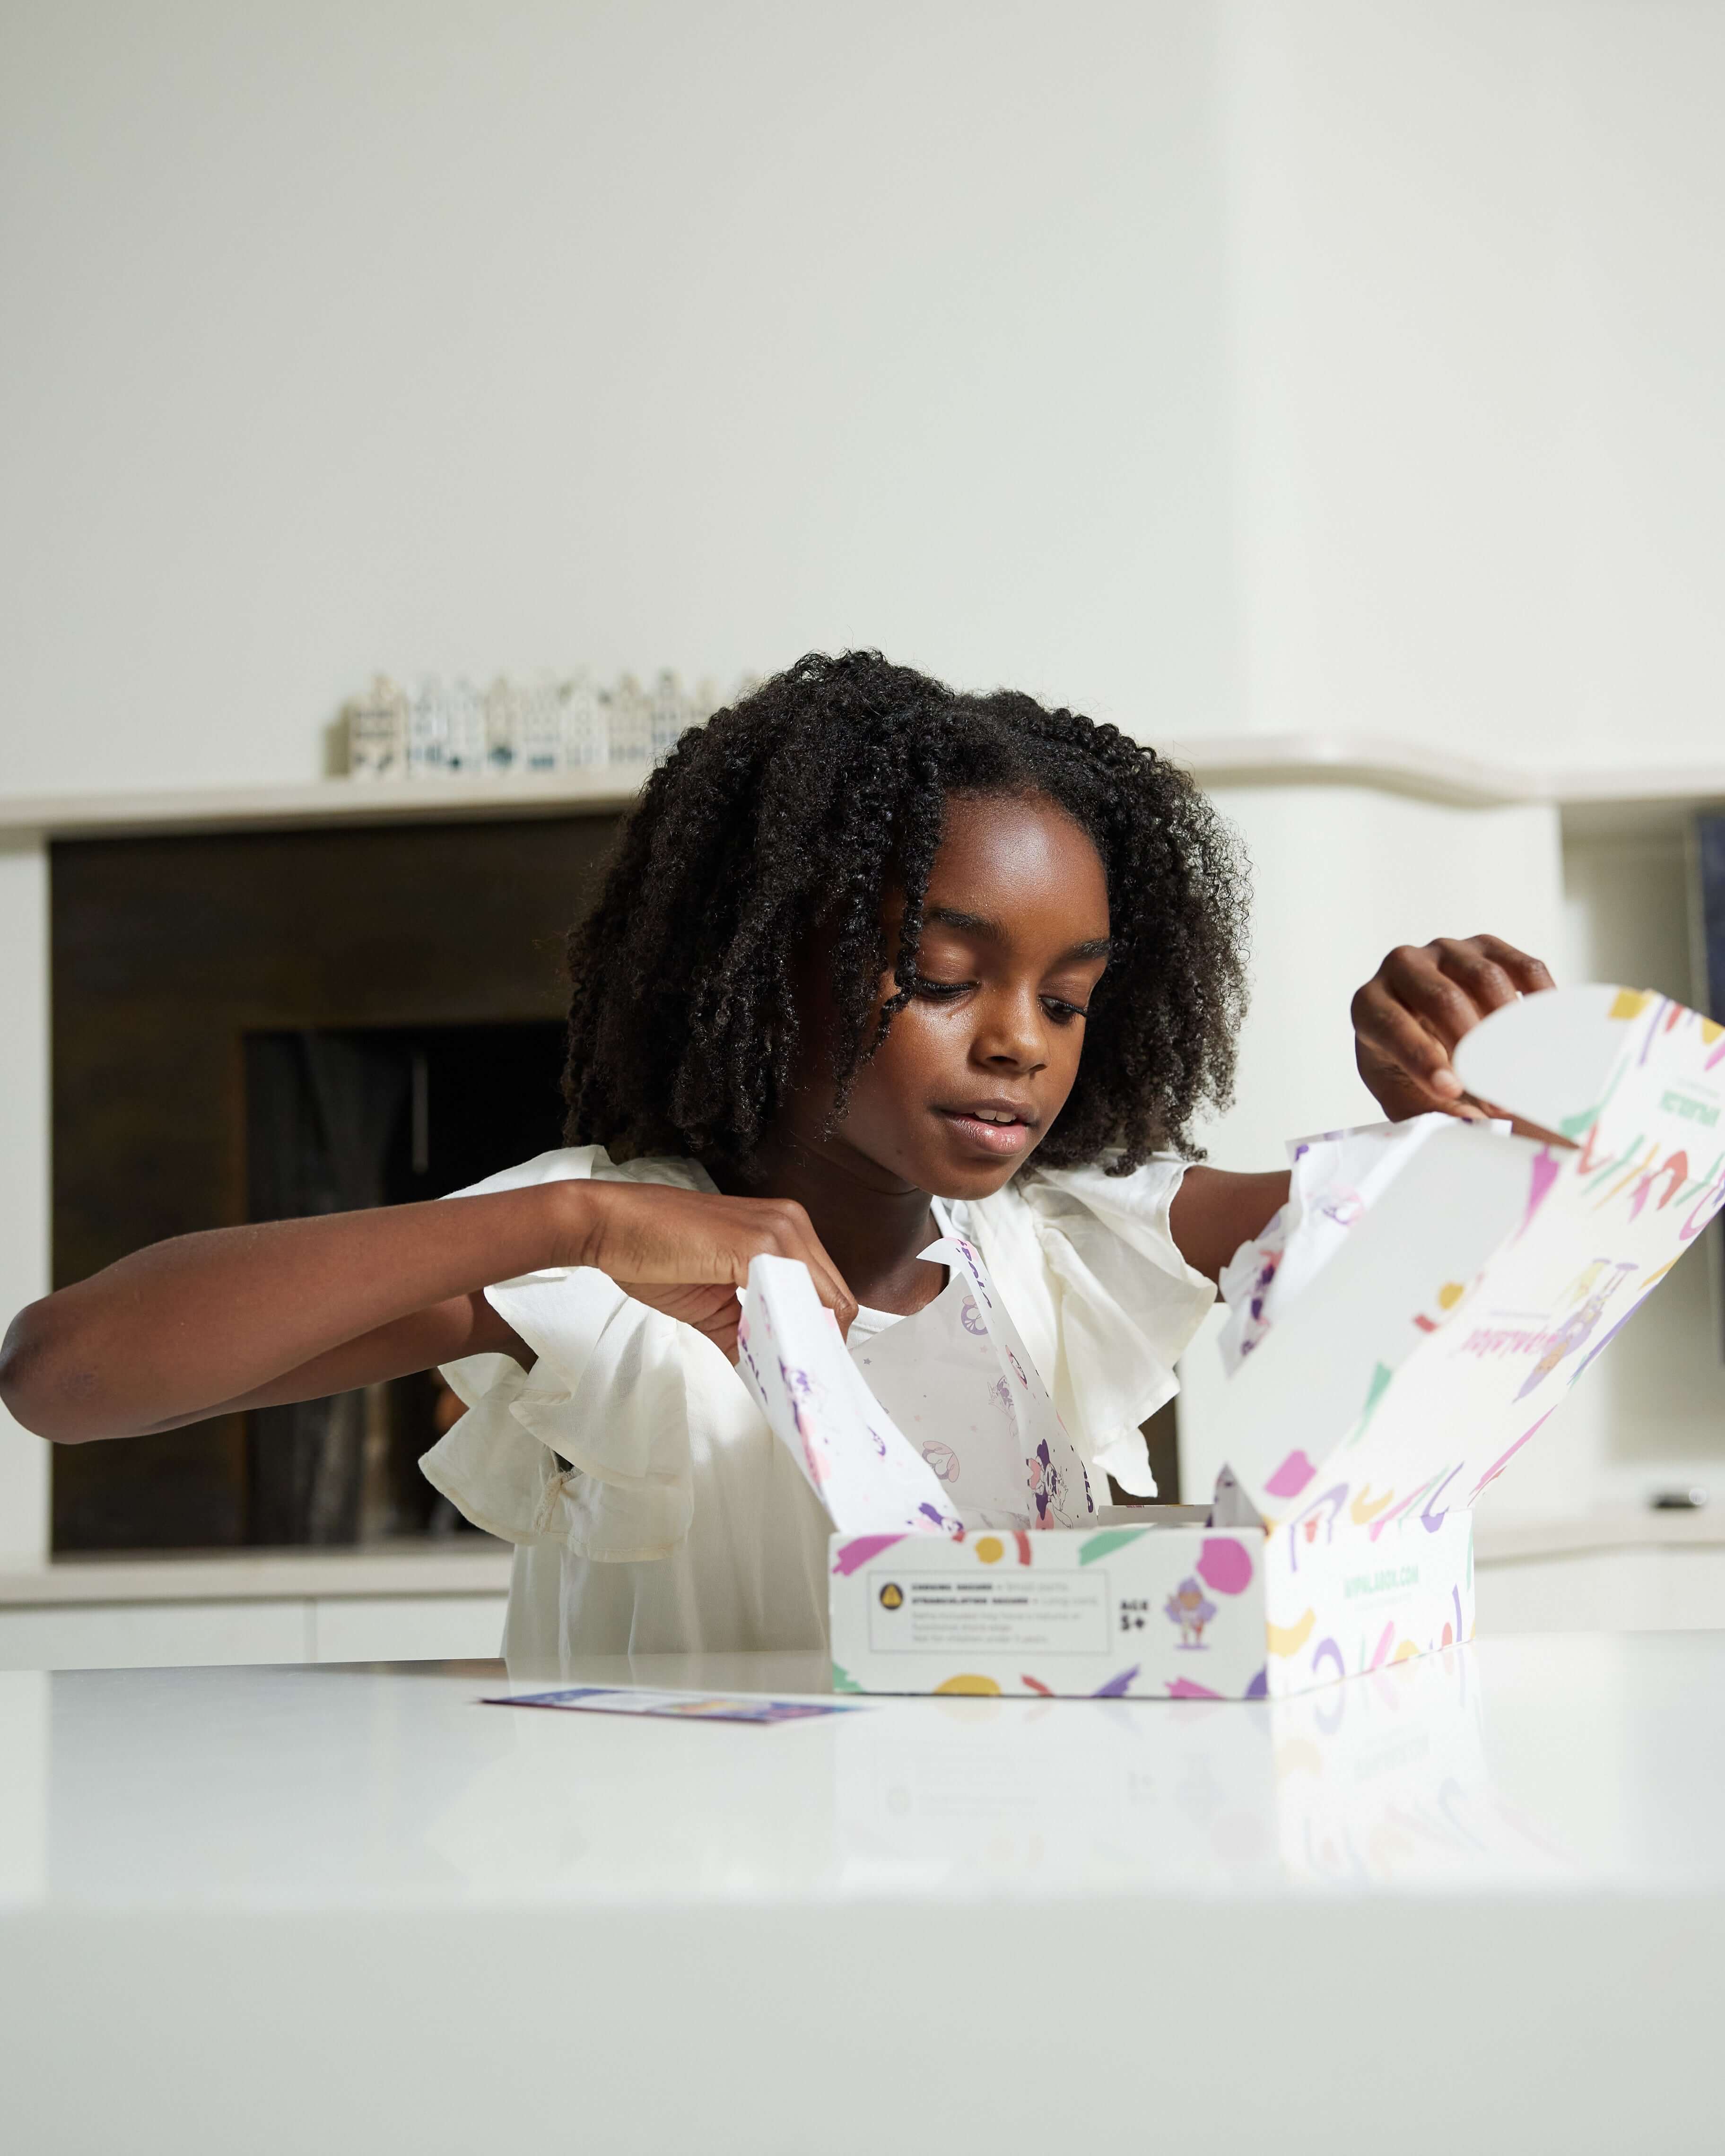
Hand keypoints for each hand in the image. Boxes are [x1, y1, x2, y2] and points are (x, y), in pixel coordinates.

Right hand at [563, 1181, 857, 1359]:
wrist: (609, 1225)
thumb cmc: (653, 1252)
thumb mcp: (713, 1303)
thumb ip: (746, 1333)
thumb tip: (767, 1371)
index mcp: (784, 1232)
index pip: (828, 1292)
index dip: (821, 1335)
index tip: (808, 1369)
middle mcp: (790, 1225)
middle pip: (836, 1299)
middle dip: (820, 1346)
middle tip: (801, 1384)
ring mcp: (777, 1231)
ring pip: (824, 1300)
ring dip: (807, 1343)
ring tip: (787, 1376)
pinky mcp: (754, 1243)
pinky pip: (791, 1297)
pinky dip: (787, 1333)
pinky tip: (772, 1357)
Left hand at [1351, 935, 1554, 1122]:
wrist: (1427, 1032)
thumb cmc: (1409, 1068)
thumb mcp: (1405, 1096)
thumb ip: (1427, 1113)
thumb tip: (1470, 1125)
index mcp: (1369, 1005)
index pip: (1391, 1026)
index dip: (1423, 1060)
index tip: (1454, 1091)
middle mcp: (1401, 967)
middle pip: (1443, 998)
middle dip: (1476, 1049)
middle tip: (1501, 1092)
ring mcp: (1445, 951)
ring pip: (1486, 979)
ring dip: (1511, 1029)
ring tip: (1527, 1069)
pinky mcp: (1485, 946)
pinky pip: (1521, 966)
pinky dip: (1540, 999)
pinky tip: (1550, 1031)